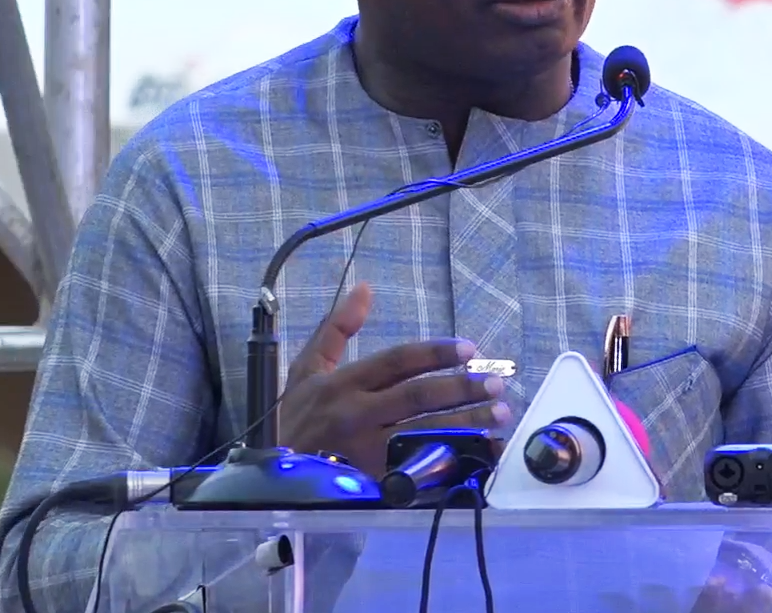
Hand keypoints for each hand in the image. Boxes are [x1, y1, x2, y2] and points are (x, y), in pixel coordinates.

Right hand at [279, 282, 510, 476]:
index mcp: (343, 384)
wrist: (271, 477)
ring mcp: (367, 454)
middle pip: (417, 398)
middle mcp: (357, 416)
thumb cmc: (296, 417)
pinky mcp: (376, 483)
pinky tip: (480, 456)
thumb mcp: (307, 368)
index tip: (468, 349)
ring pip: (425, 435)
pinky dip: (454, 462)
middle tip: (495, 383)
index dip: (434, 353)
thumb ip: (336, 328)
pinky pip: (422, 470)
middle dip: (460, 389)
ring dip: (466, 425)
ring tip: (499, 416)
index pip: (397, 362)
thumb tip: (364, 287)